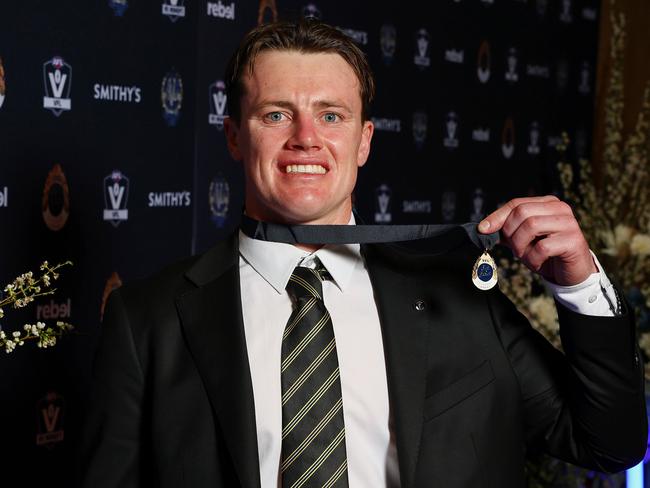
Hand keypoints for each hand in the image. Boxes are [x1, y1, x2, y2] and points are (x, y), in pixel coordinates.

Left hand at [477, 196, 597, 285]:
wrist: (571, 274)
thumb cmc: (546, 255)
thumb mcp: (523, 240)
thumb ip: (507, 232)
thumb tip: (483, 228)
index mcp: (547, 203)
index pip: (516, 204)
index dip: (497, 216)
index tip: (483, 229)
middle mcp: (560, 208)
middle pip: (522, 212)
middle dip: (511, 234)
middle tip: (516, 249)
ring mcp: (569, 223)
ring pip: (531, 226)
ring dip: (521, 246)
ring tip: (527, 256)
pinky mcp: (573, 240)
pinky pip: (542, 247)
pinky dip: (533, 259)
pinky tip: (538, 263)